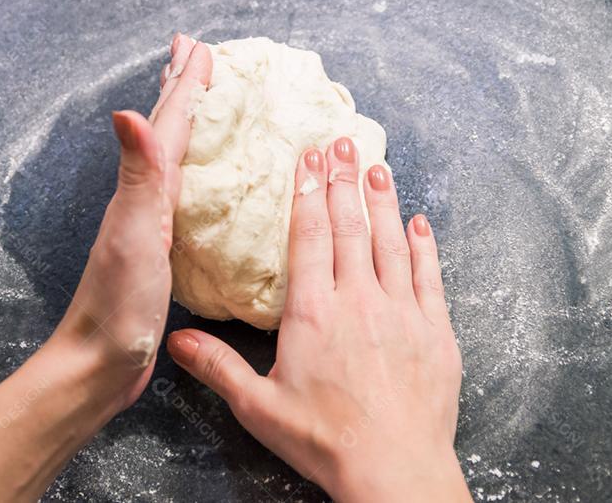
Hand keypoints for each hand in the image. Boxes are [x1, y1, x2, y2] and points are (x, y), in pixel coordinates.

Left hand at [52, 33, 210, 412]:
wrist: (100, 363)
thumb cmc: (119, 304)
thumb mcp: (133, 234)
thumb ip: (139, 175)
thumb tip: (127, 110)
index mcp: (145, 189)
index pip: (170, 124)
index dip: (187, 85)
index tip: (199, 48)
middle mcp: (146, 197)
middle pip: (168, 131)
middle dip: (182, 90)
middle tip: (195, 54)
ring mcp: (153, 222)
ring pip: (176, 157)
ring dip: (187, 122)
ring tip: (198, 98)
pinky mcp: (164, 248)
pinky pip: (185, 192)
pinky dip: (196, 169)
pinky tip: (202, 175)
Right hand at [167, 137, 471, 501]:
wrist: (394, 470)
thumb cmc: (325, 441)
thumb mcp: (259, 407)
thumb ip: (218, 367)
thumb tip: (176, 340)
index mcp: (314, 313)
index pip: (311, 236)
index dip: (309, 192)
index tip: (309, 158)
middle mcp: (359, 300)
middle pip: (351, 227)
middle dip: (344, 180)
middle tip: (344, 142)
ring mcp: (402, 311)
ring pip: (391, 241)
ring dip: (383, 200)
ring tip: (377, 166)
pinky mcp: (434, 329)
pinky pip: (430, 275)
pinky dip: (424, 245)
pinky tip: (419, 221)